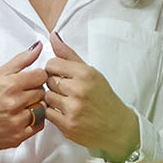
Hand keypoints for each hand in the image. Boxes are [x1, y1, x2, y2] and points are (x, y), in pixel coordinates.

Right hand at [0, 41, 48, 162]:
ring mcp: (17, 121)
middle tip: (23, 93)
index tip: (31, 80)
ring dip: (35, 106)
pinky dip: (33, 121)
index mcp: (11, 85)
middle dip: (35, 91)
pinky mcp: (17, 136)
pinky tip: (21, 117)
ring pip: (42, 109)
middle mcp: (15, 103)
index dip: (37, 77)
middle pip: (42, 92)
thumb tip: (38, 47)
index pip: (41, 76)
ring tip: (22, 106)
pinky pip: (38, 126)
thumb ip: (21, 60)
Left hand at [38, 32, 141, 160]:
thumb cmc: (103, 98)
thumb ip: (69, 55)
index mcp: (85, 73)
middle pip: (48, 80)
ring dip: (53, 99)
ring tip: (67, 101)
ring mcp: (73, 108)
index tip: (62, 75)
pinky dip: (54, 113)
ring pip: (46, 97)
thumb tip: (53, 37)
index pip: (52, 64)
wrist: (116, 126)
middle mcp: (79, 90)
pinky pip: (48, 113)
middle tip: (67, 90)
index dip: (54, 69)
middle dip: (55, 85)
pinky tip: (65, 112)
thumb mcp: (91, 72)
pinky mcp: (68, 125)